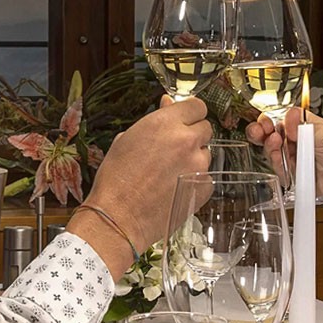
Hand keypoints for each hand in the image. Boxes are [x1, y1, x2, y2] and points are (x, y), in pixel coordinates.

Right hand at [80, 96, 211, 254]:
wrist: (118, 218)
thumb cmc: (116, 180)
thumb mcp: (126, 140)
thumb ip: (154, 120)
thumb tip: (168, 104)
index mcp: (165, 123)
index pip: (196, 106)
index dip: (190, 114)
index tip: (185, 121)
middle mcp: (186, 140)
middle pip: (205, 129)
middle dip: (192, 136)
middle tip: (173, 150)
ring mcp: (198, 164)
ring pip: (205, 154)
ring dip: (193, 159)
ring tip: (169, 175)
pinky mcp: (204, 187)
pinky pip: (206, 177)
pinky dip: (196, 181)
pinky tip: (176, 189)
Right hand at [246, 108, 322, 206]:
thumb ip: (307, 127)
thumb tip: (291, 116)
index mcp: (303, 125)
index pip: (280, 118)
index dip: (269, 118)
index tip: (266, 120)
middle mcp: (296, 140)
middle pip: (270, 134)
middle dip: (261, 132)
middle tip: (262, 131)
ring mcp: (294, 158)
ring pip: (272, 151)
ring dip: (270, 146)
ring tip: (275, 143)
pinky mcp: (294, 175)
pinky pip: (279, 170)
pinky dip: (277, 164)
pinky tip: (280, 159)